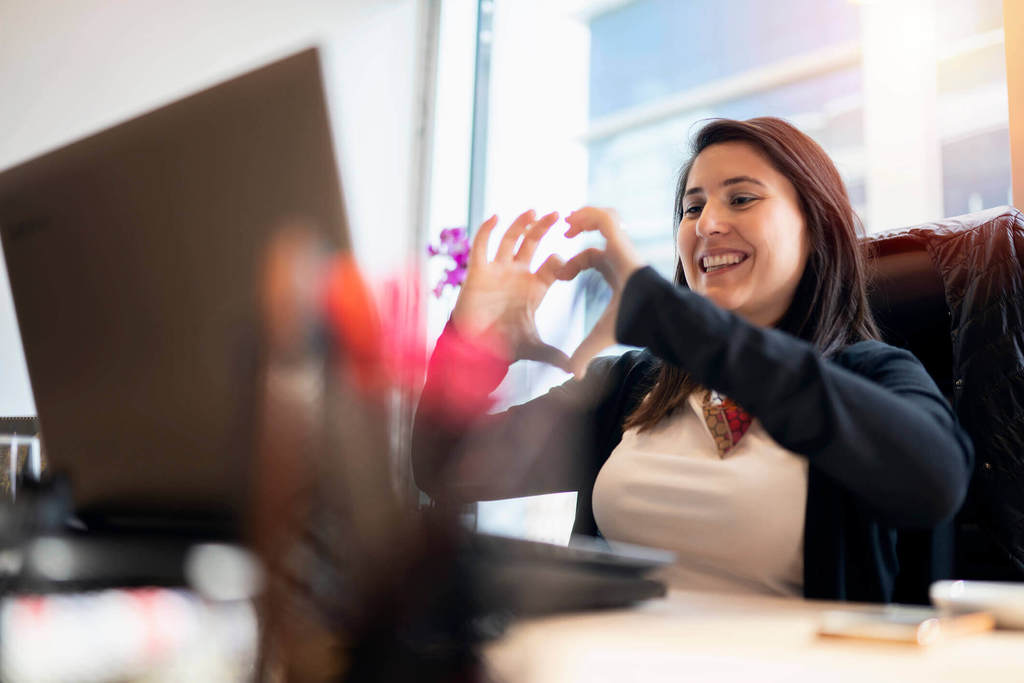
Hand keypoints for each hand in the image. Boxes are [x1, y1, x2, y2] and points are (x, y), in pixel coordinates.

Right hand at [451, 210, 570, 370]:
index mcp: (534, 289)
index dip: (561, 260)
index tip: (570, 258)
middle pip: (532, 244)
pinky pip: (481, 246)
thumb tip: (574, 371)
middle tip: (559, 214)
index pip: (552, 266)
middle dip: (544, 228)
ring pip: (510, 239)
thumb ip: (554, 355)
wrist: (474, 349)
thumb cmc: (502, 345)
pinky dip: (487, 230)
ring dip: (521, 223)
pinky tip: (496, 216)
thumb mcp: (533, 348)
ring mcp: (498, 271)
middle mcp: (517, 275)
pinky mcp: (478, 271)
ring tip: (534, 210)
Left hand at [561, 207, 644, 378]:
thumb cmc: (633, 324)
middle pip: (596, 241)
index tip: (559, 275)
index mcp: (614, 275)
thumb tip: (573, 376)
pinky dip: (588, 215)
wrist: (652, 317)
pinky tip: (572, 223)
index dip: (573, 263)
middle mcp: (618, 259)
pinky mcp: (622, 243)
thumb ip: (584, 352)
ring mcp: (622, 248)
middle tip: (562, 240)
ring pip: (604, 221)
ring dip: (583, 218)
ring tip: (567, 224)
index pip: (592, 260)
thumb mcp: (600, 337)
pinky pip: (605, 219)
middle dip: (577, 238)